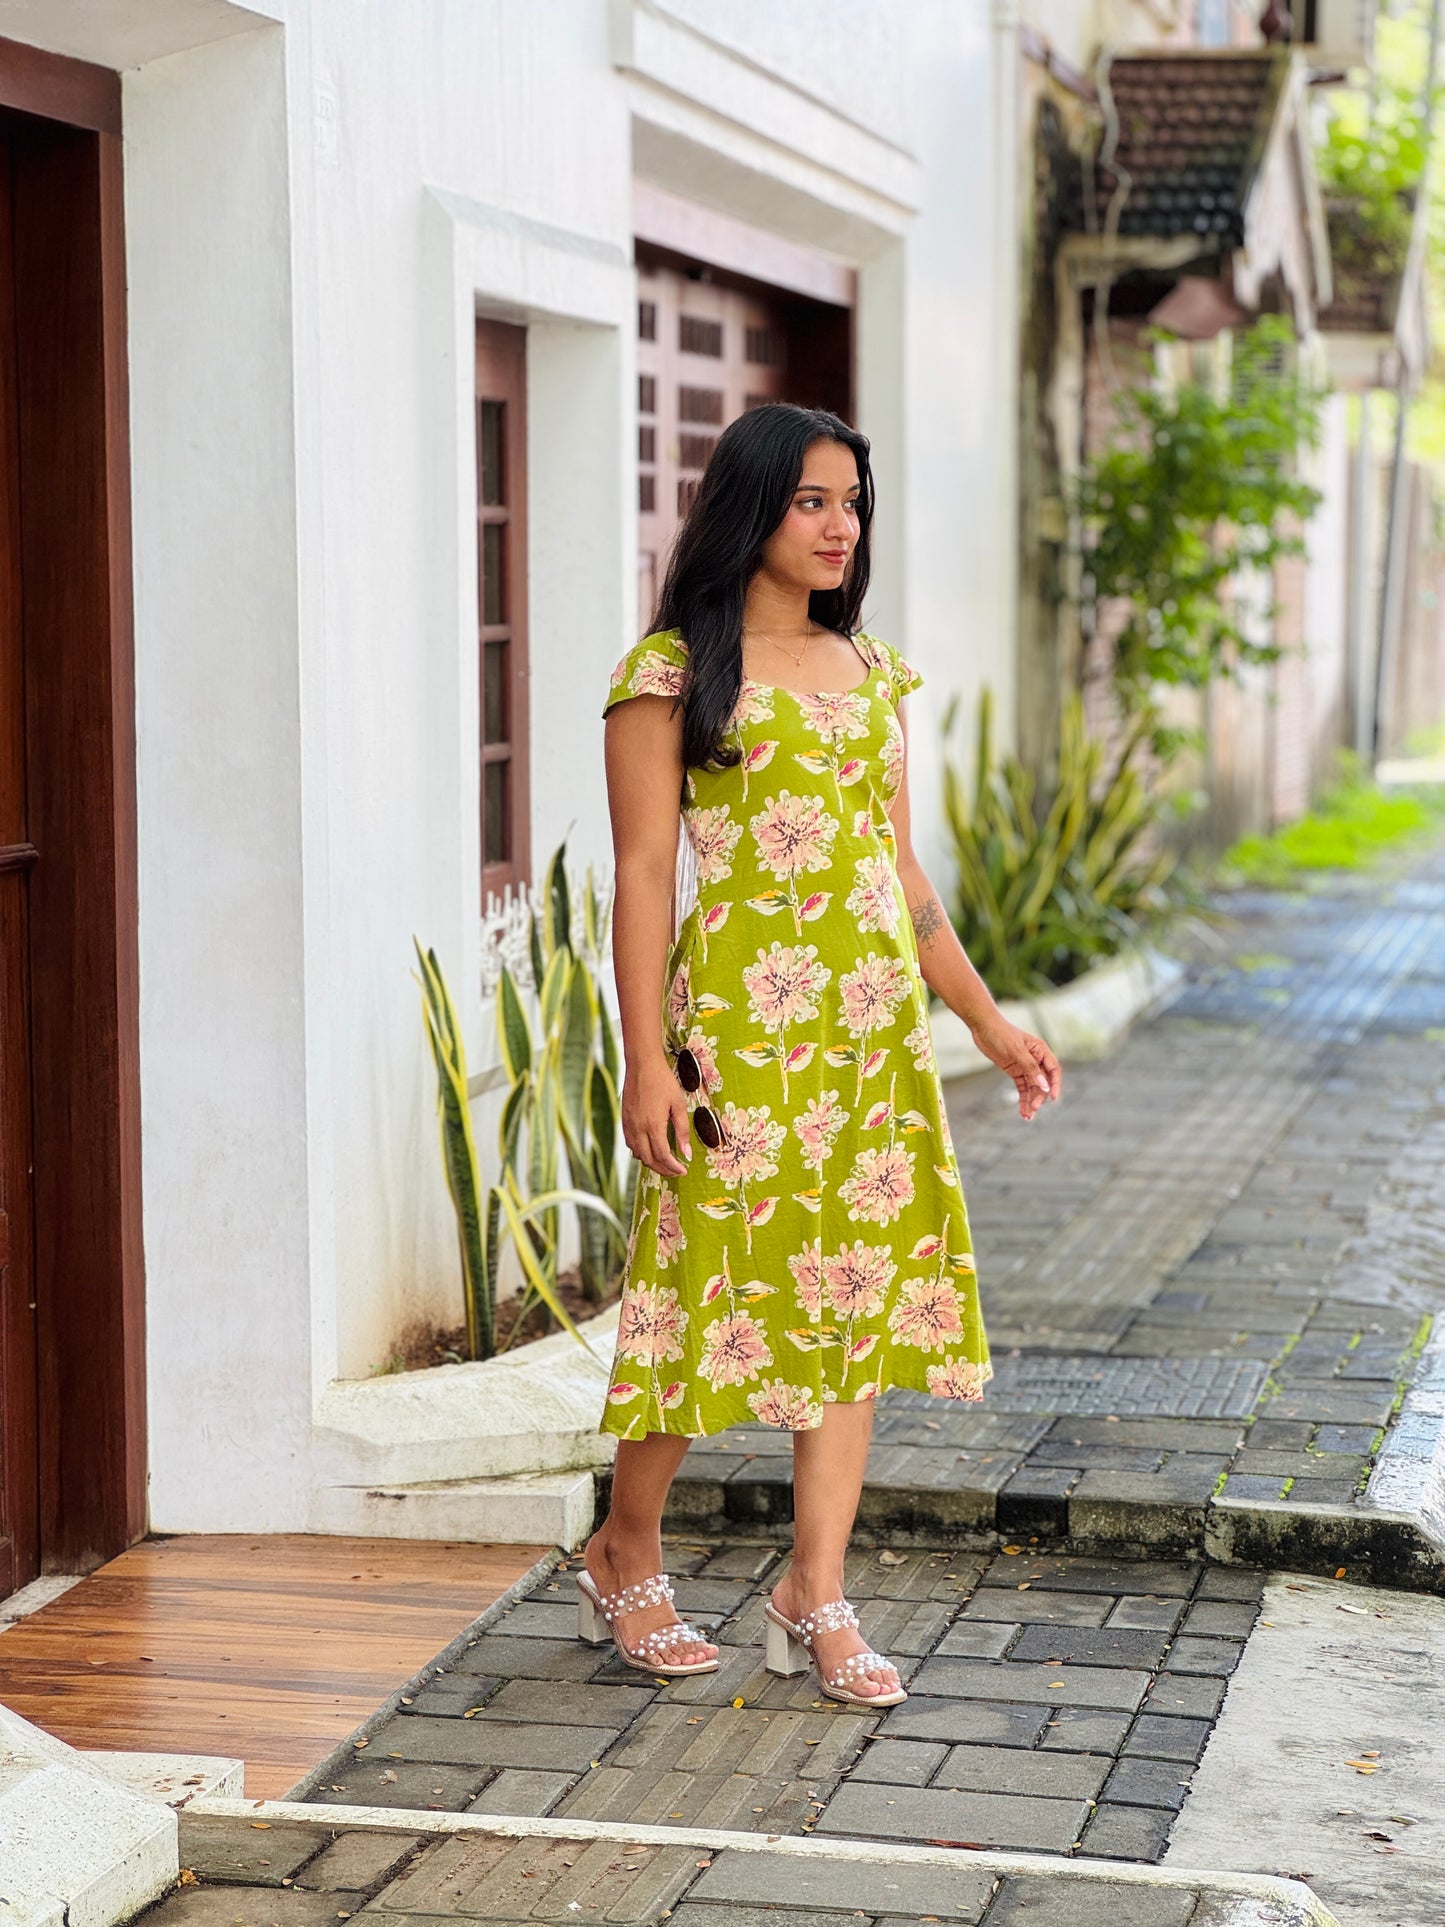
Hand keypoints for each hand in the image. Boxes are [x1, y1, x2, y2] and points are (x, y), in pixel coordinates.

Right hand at [621, 1058, 694, 1175]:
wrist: (642, 1065)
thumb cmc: (662, 1081)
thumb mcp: (679, 1104)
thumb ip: (682, 1130)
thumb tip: (687, 1153)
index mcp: (653, 1125)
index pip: (663, 1156)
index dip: (673, 1167)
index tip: (683, 1170)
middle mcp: (638, 1128)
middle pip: (649, 1160)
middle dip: (663, 1169)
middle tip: (675, 1171)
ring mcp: (629, 1125)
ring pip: (638, 1154)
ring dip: (651, 1162)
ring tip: (665, 1162)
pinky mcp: (624, 1120)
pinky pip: (630, 1144)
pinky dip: (640, 1152)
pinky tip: (650, 1149)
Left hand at [968, 1014, 1061, 1120]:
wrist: (982, 1027)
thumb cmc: (1001, 1034)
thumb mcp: (1017, 1051)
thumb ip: (1031, 1068)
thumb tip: (1044, 1086)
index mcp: (1040, 1050)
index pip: (1053, 1070)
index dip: (1055, 1084)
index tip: (1053, 1098)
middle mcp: (1035, 1059)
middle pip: (1043, 1082)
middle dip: (1039, 1096)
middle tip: (1033, 1108)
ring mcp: (1025, 1066)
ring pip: (1032, 1087)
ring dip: (1031, 1101)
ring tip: (1028, 1116)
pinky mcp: (1014, 1071)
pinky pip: (1022, 1087)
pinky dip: (1023, 1099)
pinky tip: (1022, 1111)